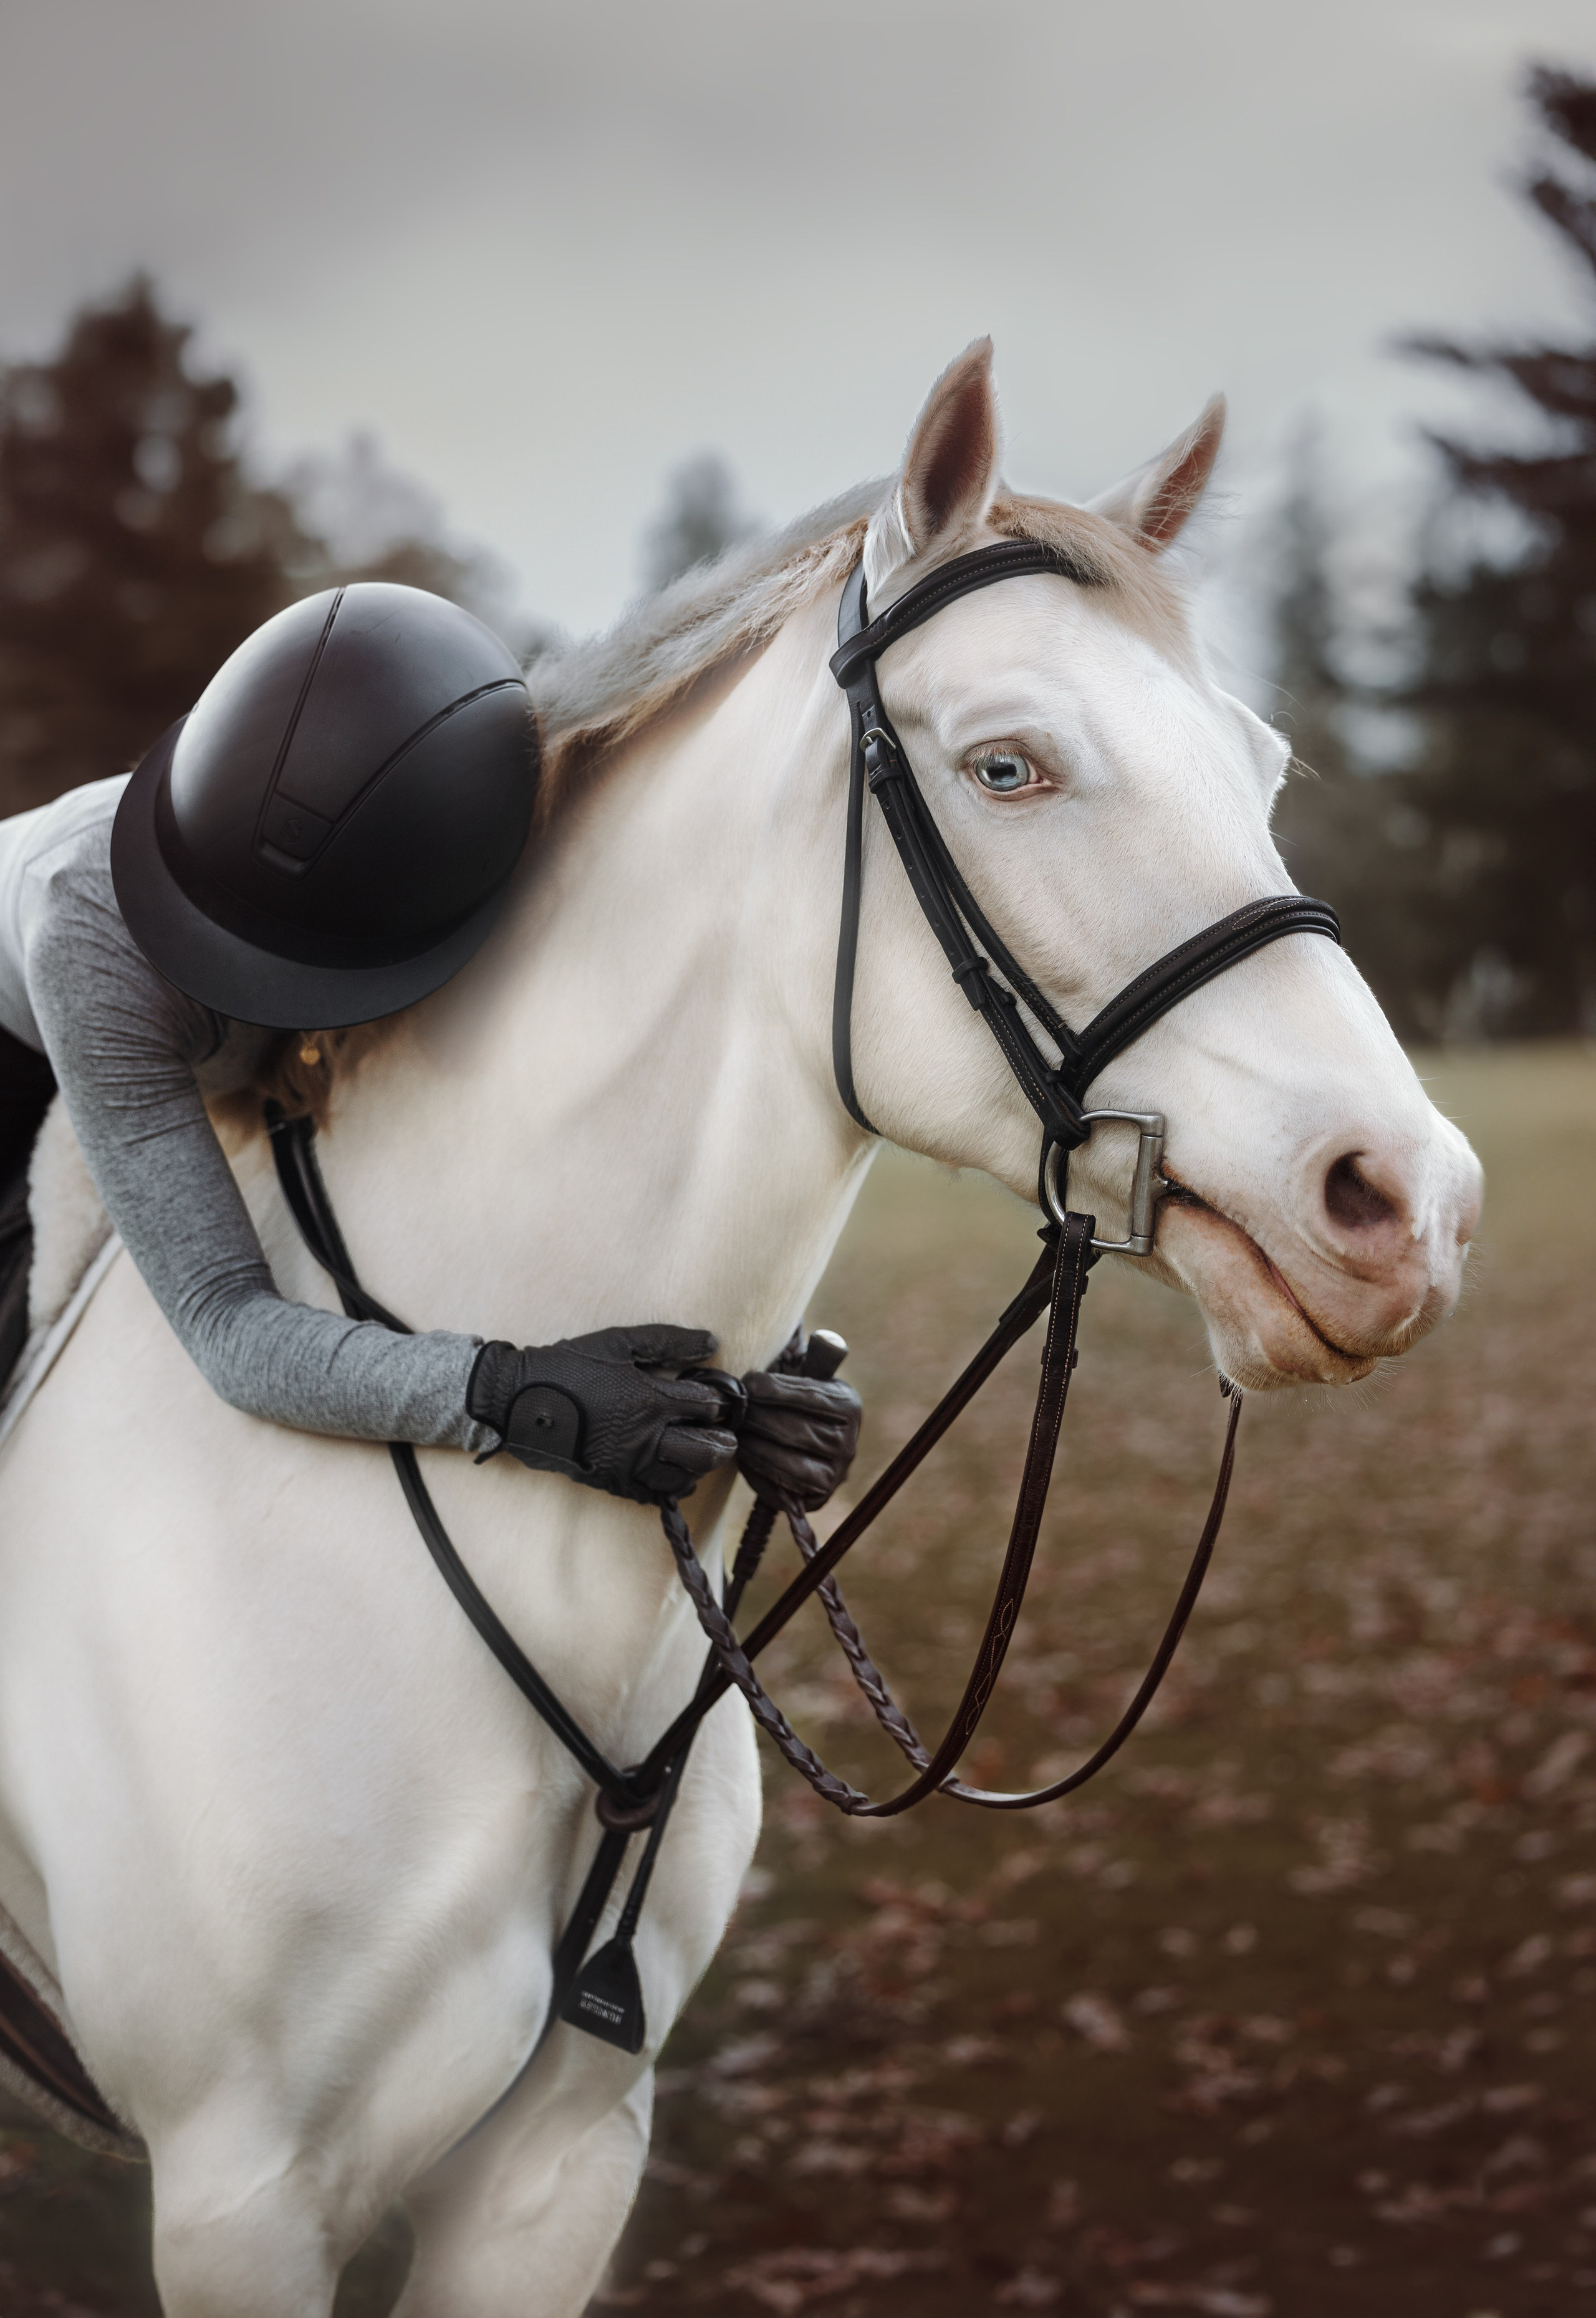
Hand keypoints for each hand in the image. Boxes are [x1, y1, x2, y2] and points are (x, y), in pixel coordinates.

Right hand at [468, 1325, 738, 1504]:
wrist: (521, 1401)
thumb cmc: (571, 1365)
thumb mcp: (619, 1342)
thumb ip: (668, 1340)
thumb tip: (712, 1343)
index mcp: (651, 1400)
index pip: (706, 1407)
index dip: (718, 1402)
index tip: (718, 1399)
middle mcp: (644, 1438)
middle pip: (705, 1450)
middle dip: (723, 1443)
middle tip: (727, 1437)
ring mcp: (628, 1464)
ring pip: (682, 1478)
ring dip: (699, 1467)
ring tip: (701, 1456)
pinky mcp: (611, 1481)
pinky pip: (651, 1494)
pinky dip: (669, 1486)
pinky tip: (671, 1473)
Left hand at [736, 1368, 861, 1513]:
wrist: (813, 1443)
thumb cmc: (800, 1401)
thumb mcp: (810, 1376)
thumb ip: (809, 1359)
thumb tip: (816, 1338)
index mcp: (848, 1406)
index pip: (810, 1397)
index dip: (776, 1389)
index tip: (748, 1382)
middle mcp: (848, 1442)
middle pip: (795, 1430)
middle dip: (758, 1418)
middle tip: (733, 1409)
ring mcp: (836, 1472)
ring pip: (788, 1462)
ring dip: (754, 1446)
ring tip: (735, 1432)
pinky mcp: (819, 1496)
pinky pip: (784, 1486)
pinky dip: (759, 1472)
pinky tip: (743, 1455)